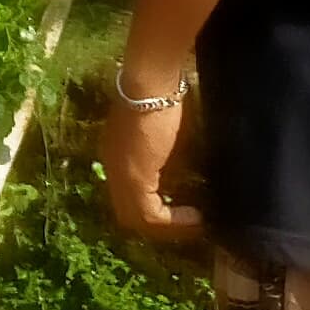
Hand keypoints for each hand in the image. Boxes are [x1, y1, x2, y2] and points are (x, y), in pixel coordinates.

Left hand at [101, 83, 199, 243]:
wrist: (151, 83)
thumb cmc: (162, 100)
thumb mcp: (165, 138)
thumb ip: (168, 160)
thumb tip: (188, 179)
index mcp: (117, 158)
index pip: (130, 198)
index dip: (156, 211)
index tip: (184, 213)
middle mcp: (113, 170)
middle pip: (130, 214)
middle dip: (161, 225)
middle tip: (189, 225)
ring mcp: (120, 174)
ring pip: (137, 218)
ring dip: (168, 226)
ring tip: (195, 224)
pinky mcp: (134, 177)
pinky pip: (148, 213)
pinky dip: (173, 222)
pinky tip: (196, 218)